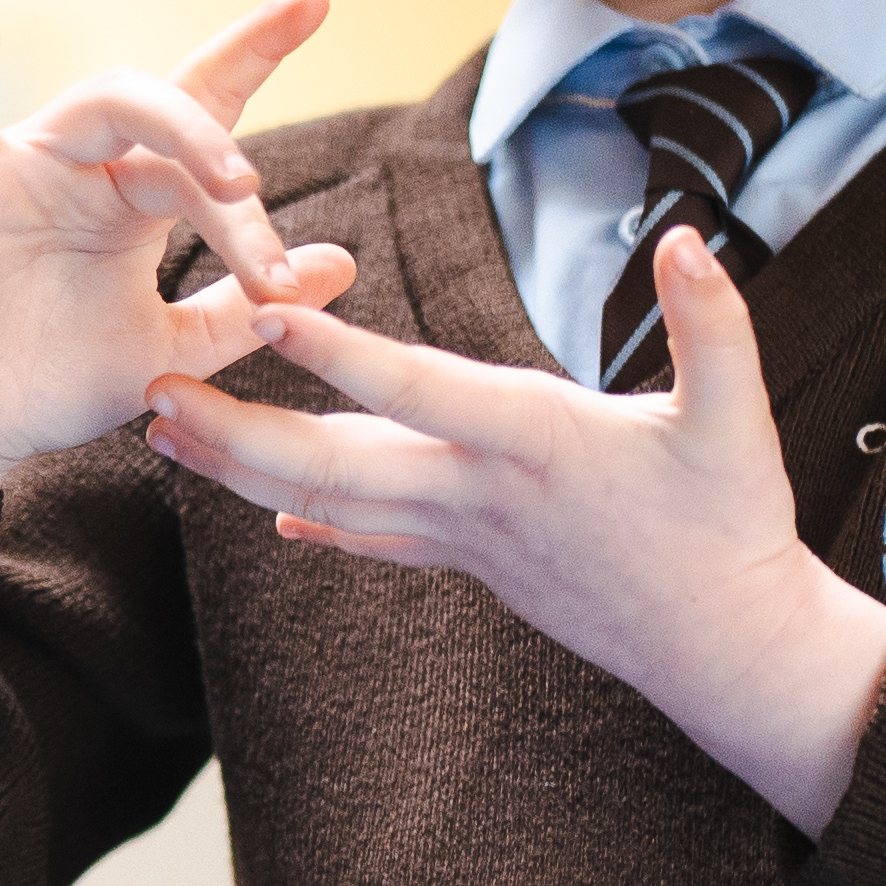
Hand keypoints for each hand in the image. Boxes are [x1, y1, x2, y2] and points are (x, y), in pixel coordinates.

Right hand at [0, 0, 358, 665]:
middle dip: (228, 154)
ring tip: (236, 181)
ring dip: (181, 129)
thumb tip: (341, 262)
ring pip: (105, 103)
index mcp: (135, 197)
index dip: (256, 50)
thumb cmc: (48, 383)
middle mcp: (86, 169)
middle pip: (171, 114)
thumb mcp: (168, 350)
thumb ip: (242, 309)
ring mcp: (23, 174)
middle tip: (265, 220)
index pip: (206, 106)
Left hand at [143, 226, 885, 833]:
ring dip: (242, 470)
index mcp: (534, 443)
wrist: (726, 648)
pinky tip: (269, 514)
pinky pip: (374, 541)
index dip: (340, 355)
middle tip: (149, 392)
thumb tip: (692, 237)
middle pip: (333, 464)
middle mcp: (479, 495)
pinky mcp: (472, 565)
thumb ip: (715, 324)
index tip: (264, 316)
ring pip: (332, 504)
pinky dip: (316, 522)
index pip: (417, 391)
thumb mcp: (735, 418)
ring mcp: (466, 539)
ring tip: (164, 435)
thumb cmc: (733, 524)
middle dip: (235, 431)